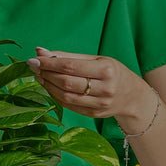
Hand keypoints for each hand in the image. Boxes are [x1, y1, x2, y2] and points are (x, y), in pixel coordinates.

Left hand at [27, 47, 155, 125]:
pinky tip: (49, 87)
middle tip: (33, 66)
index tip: (34, 59)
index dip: (49, 63)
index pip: (70, 66)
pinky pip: (69, 106)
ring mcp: (100, 104)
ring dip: (48, 86)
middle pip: (66, 82)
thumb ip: (68, 56)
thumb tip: (40, 51)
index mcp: (106, 69)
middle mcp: (105, 88)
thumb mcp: (95, 59)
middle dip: (46, 74)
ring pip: (66, 97)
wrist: (132, 96)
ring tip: (39, 76)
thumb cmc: (111, 72)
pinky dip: (55, 96)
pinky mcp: (94, 115)